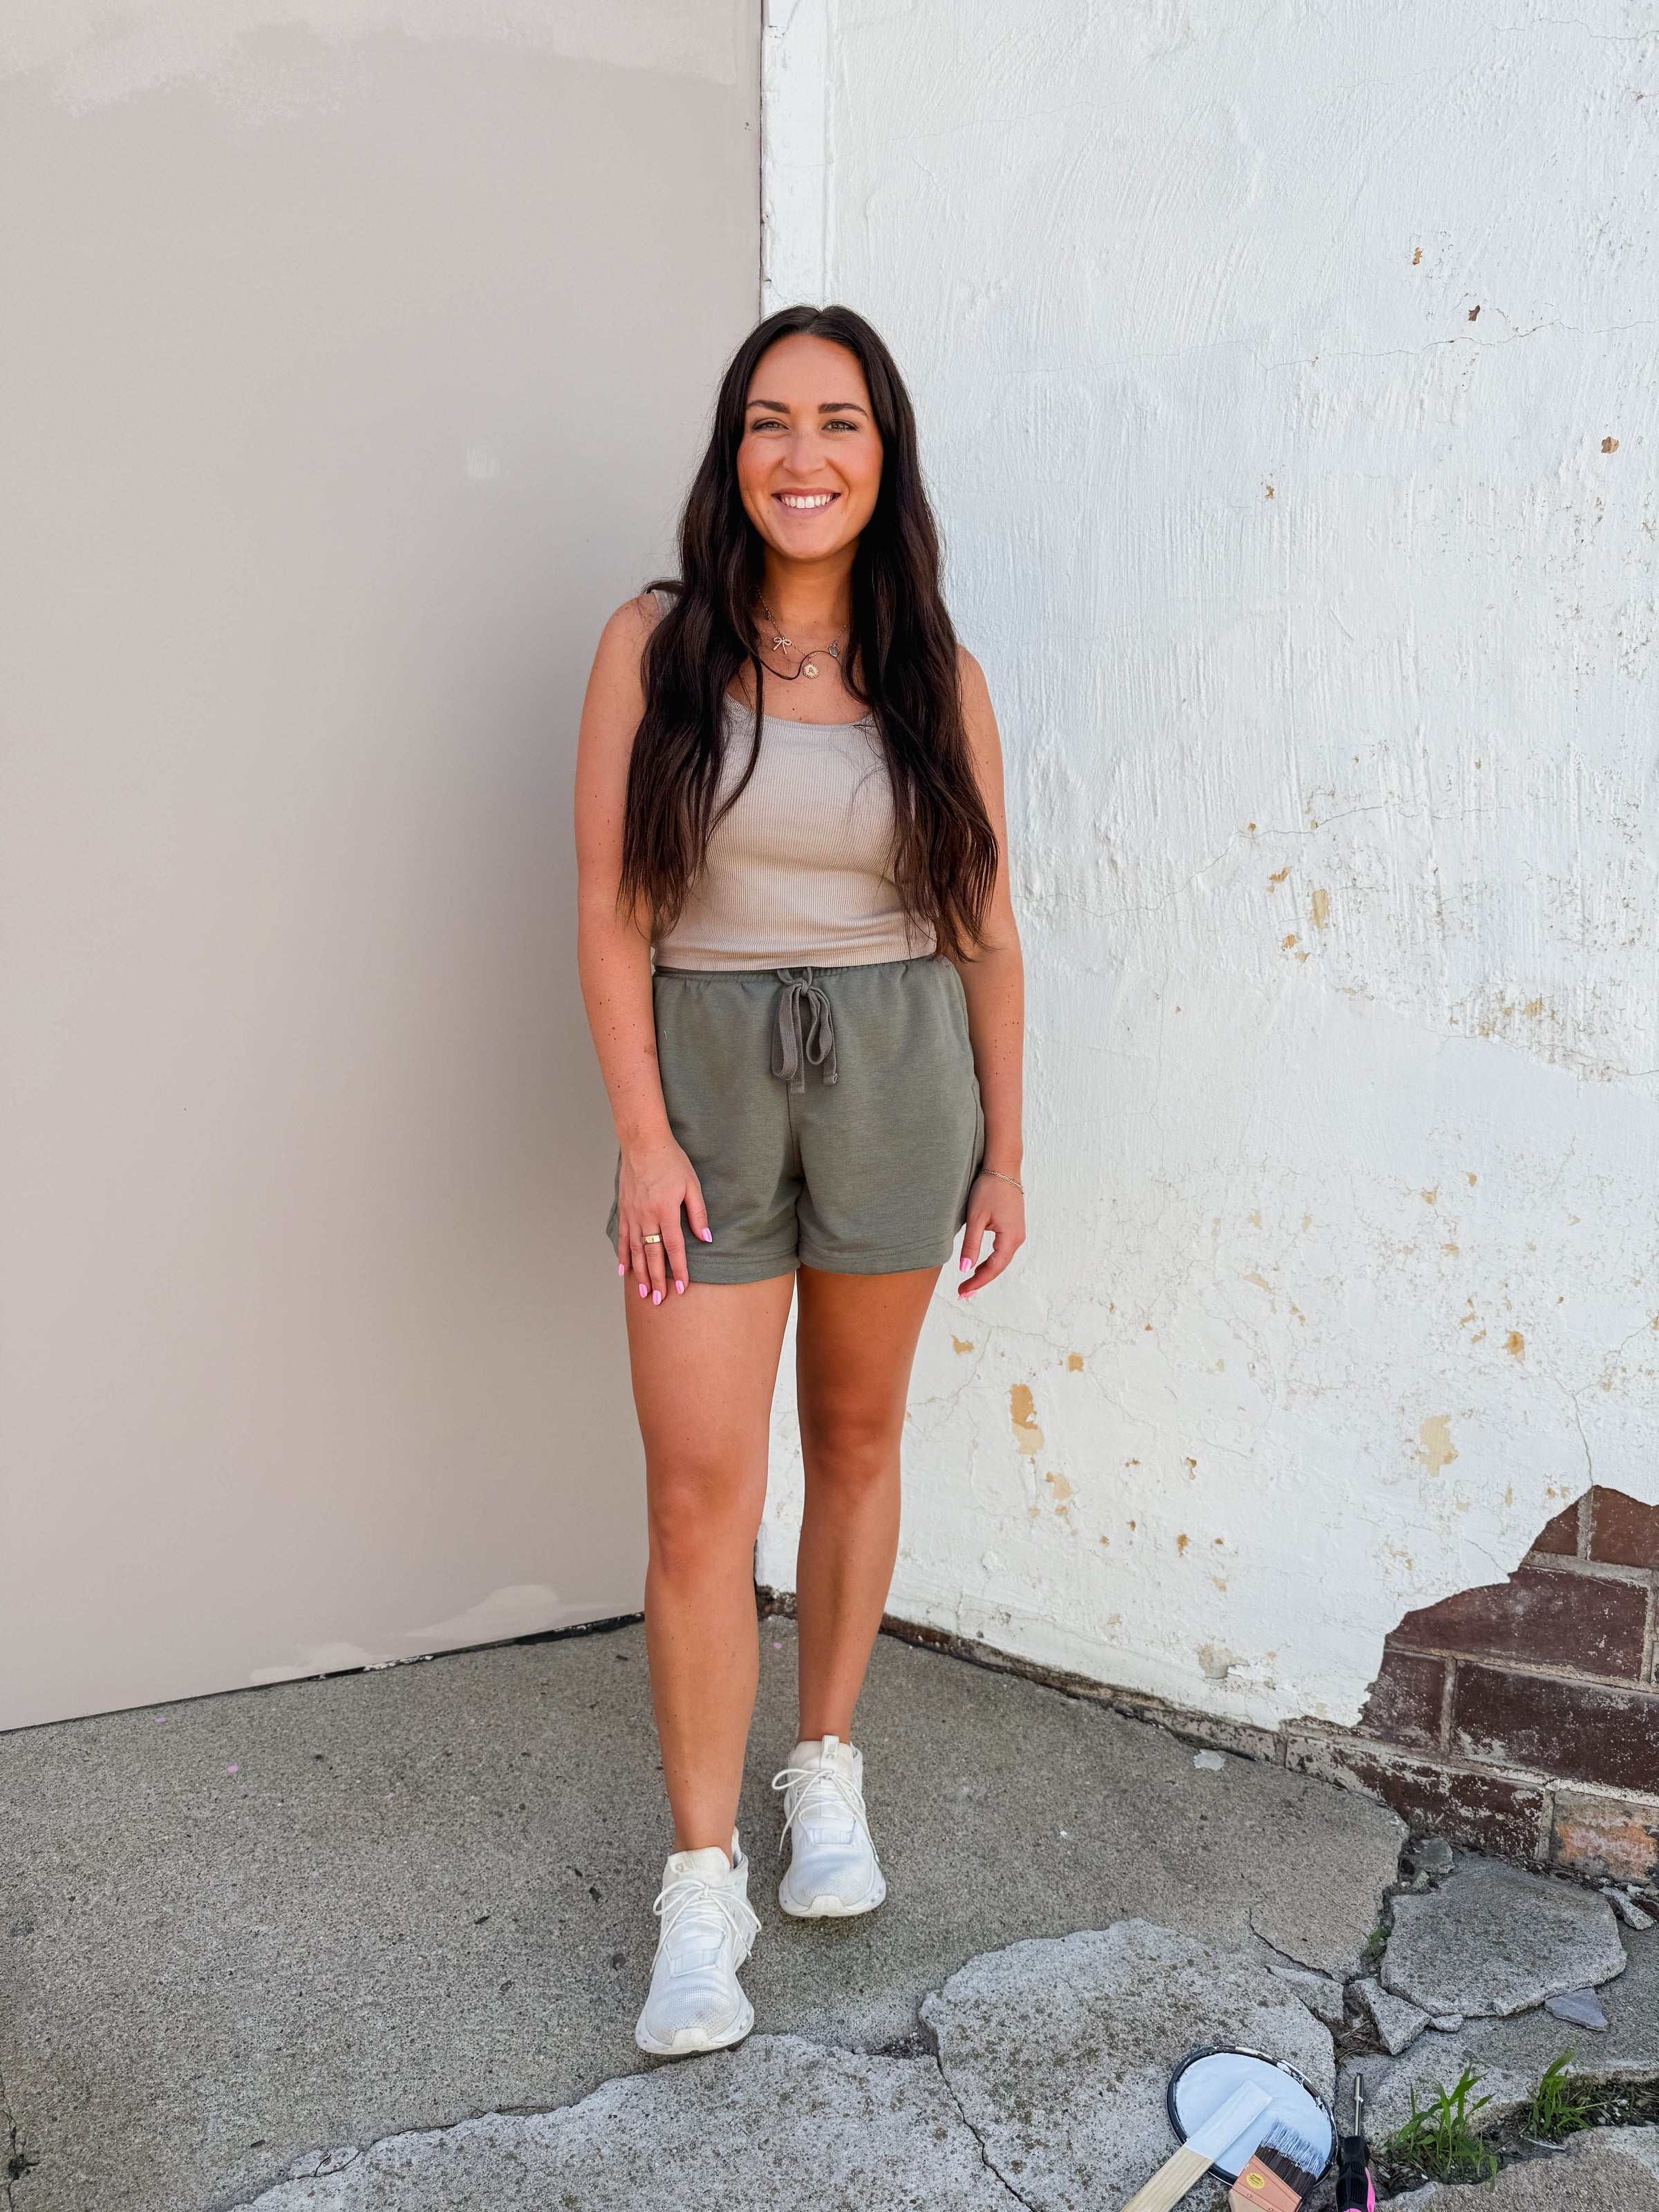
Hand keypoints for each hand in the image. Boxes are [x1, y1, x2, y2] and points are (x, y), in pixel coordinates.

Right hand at [616, 1131, 709, 1305]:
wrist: (643, 1143)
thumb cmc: (671, 1161)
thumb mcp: (692, 1185)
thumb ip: (698, 1213)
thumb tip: (706, 1238)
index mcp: (666, 1211)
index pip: (674, 1248)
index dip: (679, 1270)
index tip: (682, 1288)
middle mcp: (647, 1216)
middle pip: (652, 1255)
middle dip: (656, 1280)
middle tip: (658, 1300)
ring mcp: (633, 1214)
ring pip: (635, 1250)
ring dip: (639, 1273)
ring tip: (642, 1292)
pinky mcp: (624, 1209)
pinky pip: (623, 1237)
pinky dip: (623, 1256)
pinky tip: (624, 1270)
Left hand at [958, 1170, 1024, 1298]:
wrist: (1003, 1167)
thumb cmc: (989, 1189)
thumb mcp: (976, 1218)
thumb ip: (971, 1245)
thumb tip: (965, 1269)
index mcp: (1010, 1238)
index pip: (993, 1268)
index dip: (977, 1282)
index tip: (962, 1292)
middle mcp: (1017, 1238)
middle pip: (999, 1267)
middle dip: (981, 1280)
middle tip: (963, 1292)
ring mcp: (1017, 1232)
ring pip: (1001, 1259)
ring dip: (986, 1271)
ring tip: (969, 1283)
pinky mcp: (1013, 1226)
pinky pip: (1002, 1250)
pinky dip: (991, 1260)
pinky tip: (980, 1264)